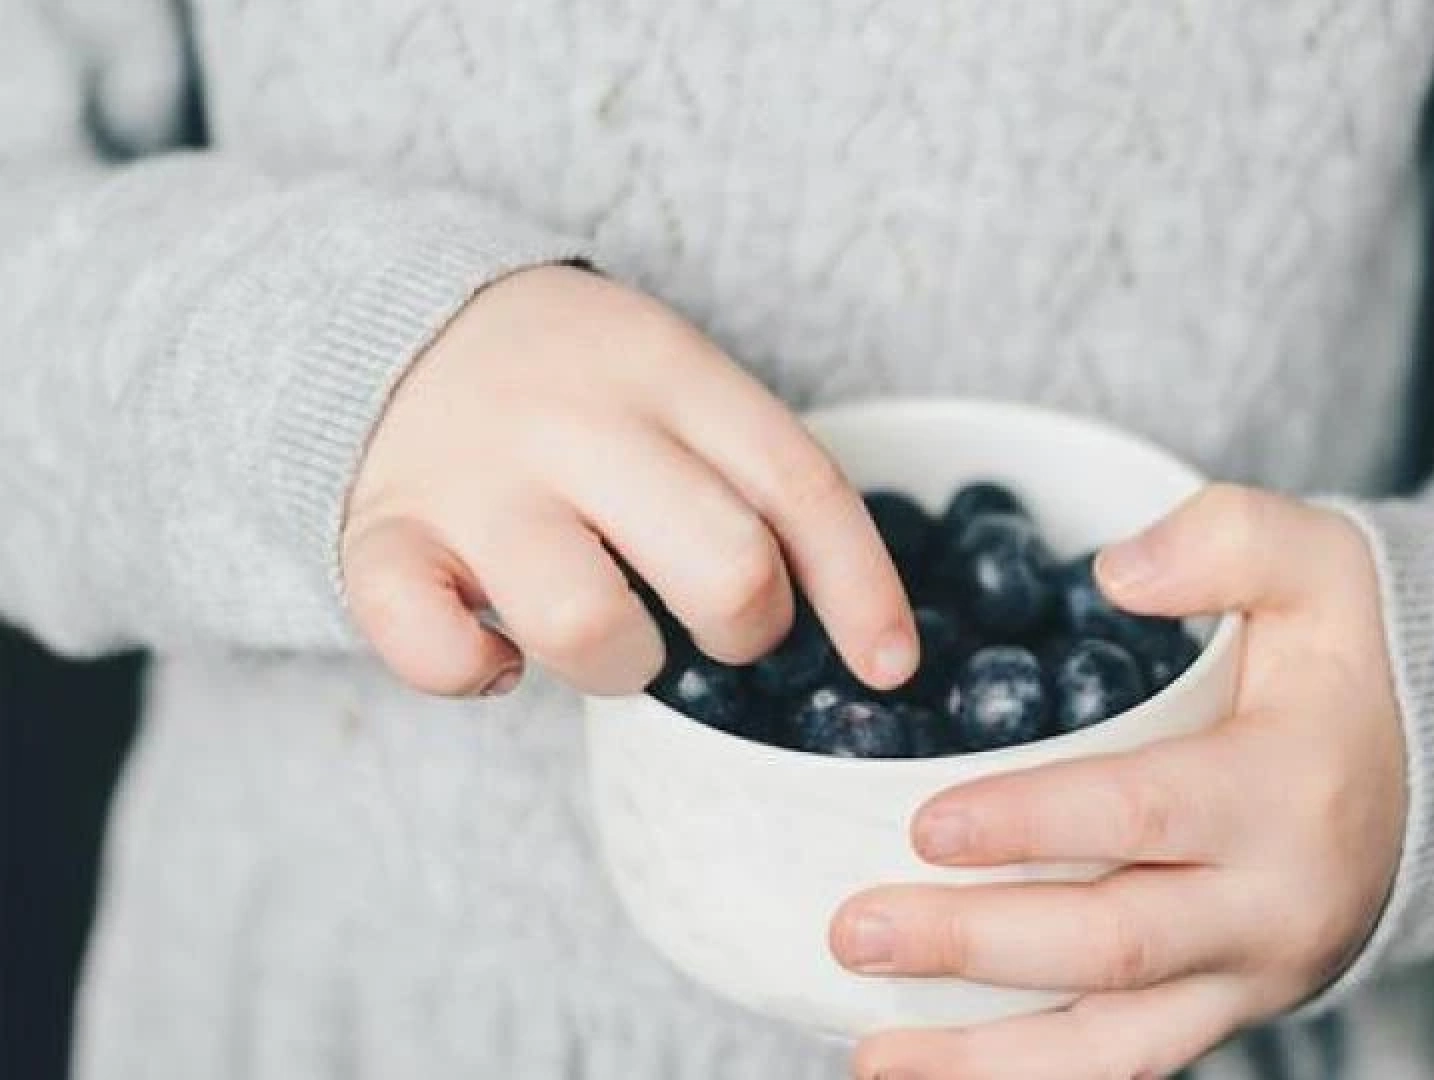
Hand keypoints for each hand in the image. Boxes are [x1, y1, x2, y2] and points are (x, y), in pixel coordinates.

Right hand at [341, 265, 916, 696]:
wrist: (395, 319)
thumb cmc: (578, 388)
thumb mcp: (676, 380)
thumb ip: (751, 472)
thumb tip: (865, 631)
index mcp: (668, 369)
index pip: (800, 487)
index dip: (862, 591)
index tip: (891, 664)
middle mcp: (576, 419)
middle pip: (724, 570)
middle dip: (746, 631)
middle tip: (718, 623)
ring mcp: (472, 479)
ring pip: (589, 626)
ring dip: (623, 668)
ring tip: (610, 638)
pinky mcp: (380, 537)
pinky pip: (434, 648)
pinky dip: (474, 673)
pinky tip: (498, 655)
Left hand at [832, 485, 1406, 1079]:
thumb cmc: (1357, 660)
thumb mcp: (1322, 563)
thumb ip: (1228, 539)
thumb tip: (1114, 574)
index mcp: (1287, 791)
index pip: (1143, 816)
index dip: (1033, 824)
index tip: (923, 824)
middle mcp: (1275, 905)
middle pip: (1111, 946)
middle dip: (974, 947)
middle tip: (854, 930)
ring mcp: (1255, 976)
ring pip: (1116, 1045)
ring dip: (989, 1058)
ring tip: (873, 1052)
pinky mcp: (1232, 1010)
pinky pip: (1130, 1065)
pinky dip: (1034, 1078)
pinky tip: (937, 1071)